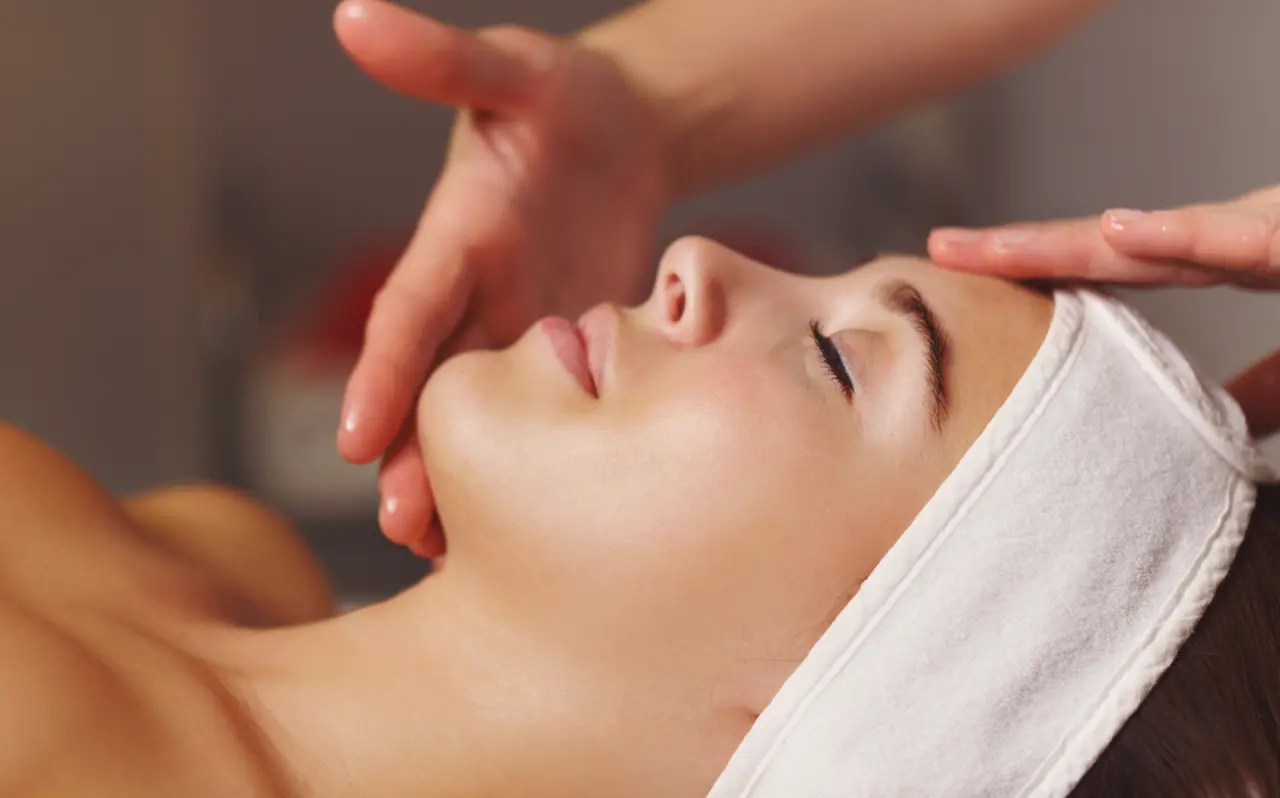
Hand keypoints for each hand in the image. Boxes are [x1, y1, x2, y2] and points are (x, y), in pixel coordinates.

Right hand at [332, 0, 667, 554]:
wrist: (626, 131)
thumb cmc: (564, 96)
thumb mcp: (514, 69)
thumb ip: (445, 58)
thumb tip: (353, 17)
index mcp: (456, 236)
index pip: (409, 310)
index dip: (381, 369)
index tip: (353, 434)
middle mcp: (475, 294)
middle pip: (432, 384)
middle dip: (411, 452)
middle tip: (403, 524)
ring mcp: (518, 327)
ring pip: (476, 413)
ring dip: (456, 475)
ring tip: (445, 547)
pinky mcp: (566, 345)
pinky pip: (540, 413)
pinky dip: (523, 462)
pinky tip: (525, 521)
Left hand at [927, 185, 1278, 439]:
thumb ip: (1267, 386)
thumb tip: (1223, 420)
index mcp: (1229, 262)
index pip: (1119, 271)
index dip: (1043, 276)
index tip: (969, 283)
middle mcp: (1236, 236)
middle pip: (1110, 248)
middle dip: (1021, 250)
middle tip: (939, 252)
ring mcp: (1268, 228)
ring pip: (1157, 234)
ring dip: (1071, 243)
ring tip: (992, 251)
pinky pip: (1245, 238)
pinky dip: (1181, 234)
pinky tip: (1117, 232)